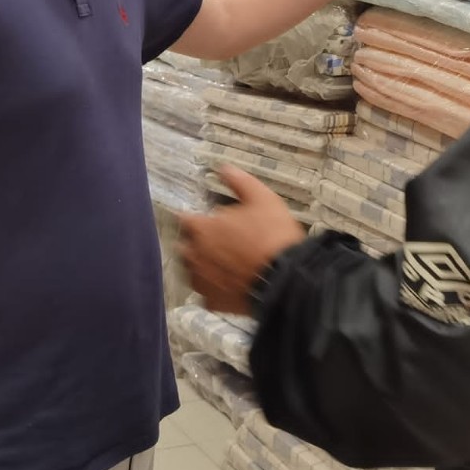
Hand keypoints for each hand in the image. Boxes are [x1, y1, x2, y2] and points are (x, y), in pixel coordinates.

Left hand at [178, 167, 304, 315]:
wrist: (285, 280)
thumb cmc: (272, 234)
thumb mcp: (262, 198)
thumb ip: (239, 181)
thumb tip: (222, 167)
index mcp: (202, 228)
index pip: (184, 219)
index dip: (195, 217)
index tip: (206, 218)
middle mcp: (194, 256)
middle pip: (185, 246)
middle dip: (195, 242)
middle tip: (217, 240)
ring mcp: (201, 282)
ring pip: (192, 271)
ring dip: (201, 265)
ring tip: (222, 262)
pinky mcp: (212, 302)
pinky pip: (207, 292)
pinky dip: (214, 287)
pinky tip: (228, 283)